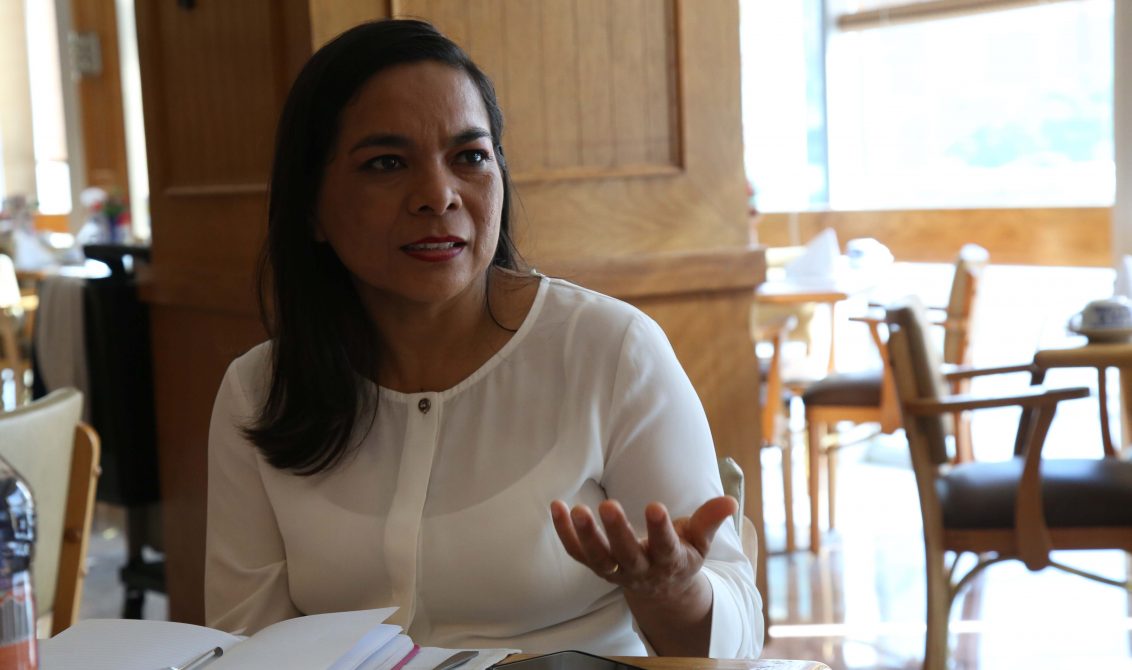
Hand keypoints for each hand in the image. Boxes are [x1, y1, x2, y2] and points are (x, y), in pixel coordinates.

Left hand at [549, 496, 736, 600]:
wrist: (661, 591)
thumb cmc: (681, 556)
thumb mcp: (700, 542)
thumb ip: (709, 520)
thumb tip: (729, 501)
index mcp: (670, 561)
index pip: (665, 545)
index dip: (660, 528)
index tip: (655, 506)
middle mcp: (641, 569)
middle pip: (627, 554)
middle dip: (617, 531)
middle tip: (609, 506)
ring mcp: (617, 571)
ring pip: (598, 559)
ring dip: (585, 535)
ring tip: (576, 510)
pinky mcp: (597, 567)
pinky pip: (578, 553)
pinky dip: (564, 533)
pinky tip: (557, 507)